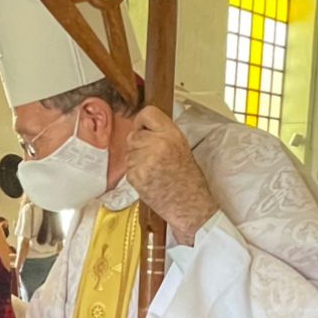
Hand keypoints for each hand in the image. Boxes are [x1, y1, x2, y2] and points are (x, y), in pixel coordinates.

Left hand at [126, 106, 219, 245]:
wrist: (189, 204)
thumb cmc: (187, 178)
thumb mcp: (180, 146)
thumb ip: (161, 134)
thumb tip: (141, 128)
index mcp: (171, 134)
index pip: (147, 113)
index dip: (141, 122)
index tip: (142, 129)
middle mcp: (158, 144)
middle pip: (133, 135)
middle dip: (138, 146)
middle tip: (153, 159)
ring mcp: (145, 160)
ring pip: (129, 153)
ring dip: (136, 162)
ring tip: (154, 171)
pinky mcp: (137, 176)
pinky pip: (128, 169)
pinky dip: (135, 175)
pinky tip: (150, 180)